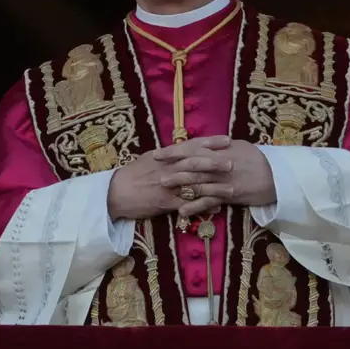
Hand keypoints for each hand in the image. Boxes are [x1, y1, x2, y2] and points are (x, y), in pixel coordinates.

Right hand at [107, 136, 231, 220]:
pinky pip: (187, 204)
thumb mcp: (151, 158)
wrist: (116, 192)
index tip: (227, 140)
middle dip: (215, 162)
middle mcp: (169, 168)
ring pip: (195, 185)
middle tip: (233, 163)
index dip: (210, 142)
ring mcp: (168, 185)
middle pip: (196, 163)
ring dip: (215, 187)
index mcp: (166, 155)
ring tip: (232, 189)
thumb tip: (186, 147)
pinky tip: (216, 208)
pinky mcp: (165, 202)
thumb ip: (170, 154)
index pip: (191, 145)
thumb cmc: (133, 174)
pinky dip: (203, 206)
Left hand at [158, 138, 275, 216]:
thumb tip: (204, 146)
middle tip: (154, 171)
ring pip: (198, 181)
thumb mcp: (239, 148)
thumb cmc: (259, 160)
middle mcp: (220, 162)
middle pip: (192, 164)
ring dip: (179, 184)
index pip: (193, 148)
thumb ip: (220, 148)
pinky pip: (209, 201)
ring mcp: (224, 179)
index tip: (157, 153)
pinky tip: (182, 211)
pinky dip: (195, 205)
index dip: (174, 151)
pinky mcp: (230, 194)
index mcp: (221, 149)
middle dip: (171, 167)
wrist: (278, 175)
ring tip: (162, 187)